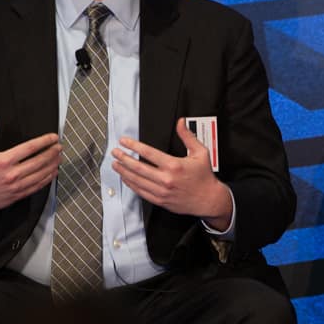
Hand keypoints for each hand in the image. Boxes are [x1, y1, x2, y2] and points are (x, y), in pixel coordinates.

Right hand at [0, 113, 61, 228]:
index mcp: (3, 160)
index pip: (29, 148)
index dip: (44, 141)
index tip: (53, 137)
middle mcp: (12, 174)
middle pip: (39, 161)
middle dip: (52, 152)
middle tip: (59, 146)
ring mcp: (16, 186)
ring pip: (41, 174)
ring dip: (53, 165)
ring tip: (59, 157)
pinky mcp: (18, 195)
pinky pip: (37, 186)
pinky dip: (48, 178)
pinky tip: (53, 172)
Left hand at [112, 118, 232, 229]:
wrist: (209, 199)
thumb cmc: (204, 176)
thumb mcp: (200, 152)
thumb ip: (188, 136)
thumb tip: (181, 122)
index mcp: (174, 165)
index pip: (149, 153)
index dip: (134, 146)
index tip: (124, 141)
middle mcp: (166, 179)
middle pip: (138, 167)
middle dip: (124, 158)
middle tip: (115, 152)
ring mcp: (162, 191)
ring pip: (137, 180)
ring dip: (124, 172)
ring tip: (116, 164)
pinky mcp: (160, 200)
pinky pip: (141, 192)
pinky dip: (131, 185)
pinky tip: (126, 179)